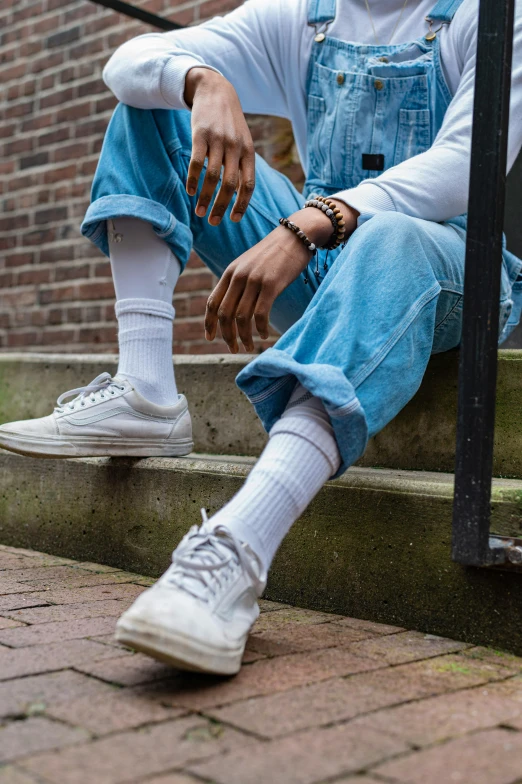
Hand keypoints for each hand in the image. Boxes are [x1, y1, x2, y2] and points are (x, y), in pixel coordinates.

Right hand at [184, 68, 255, 225]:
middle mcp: (235, 147)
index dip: (241, 204)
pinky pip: (196, 162)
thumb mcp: (242, 141)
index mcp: (248, 152)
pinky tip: (189, 191)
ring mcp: (218, 140)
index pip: (248, 184)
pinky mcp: (200, 134)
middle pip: (230, 184)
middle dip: (221, 206)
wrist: (215, 90)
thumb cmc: (229, 123)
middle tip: (213, 222)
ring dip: (204, 197)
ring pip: (212, 177)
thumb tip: (239, 195)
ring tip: (198, 212)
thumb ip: (241, 165)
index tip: (233, 220)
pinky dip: (192, 179)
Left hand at [205, 202, 358, 351]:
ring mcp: (254, 280)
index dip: (209, 323)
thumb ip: (239, 282)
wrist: (296, 235)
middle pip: (224, 314)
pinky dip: (260, 329)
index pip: (212, 302)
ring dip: (244, 336)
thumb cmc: (275, 253)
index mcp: (230, 272)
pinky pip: (260, 314)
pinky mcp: (271, 285)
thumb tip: (233, 308)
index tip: (210, 338)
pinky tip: (263, 336)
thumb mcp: (250, 265)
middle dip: (227, 335)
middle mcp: (238, 276)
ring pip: (241, 317)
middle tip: (234, 349)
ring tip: (248, 347)